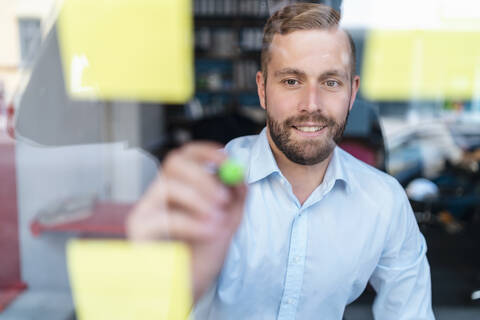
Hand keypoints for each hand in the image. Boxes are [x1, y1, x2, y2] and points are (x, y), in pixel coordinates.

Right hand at [126, 142, 246, 300]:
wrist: (188, 287)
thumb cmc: (203, 254)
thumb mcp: (227, 223)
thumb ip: (236, 199)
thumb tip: (241, 175)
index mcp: (180, 186)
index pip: (186, 155)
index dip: (206, 152)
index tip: (227, 158)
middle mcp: (159, 193)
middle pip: (174, 163)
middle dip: (202, 176)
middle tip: (223, 197)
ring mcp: (146, 209)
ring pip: (167, 185)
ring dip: (199, 200)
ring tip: (217, 221)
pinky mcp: (139, 229)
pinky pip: (165, 217)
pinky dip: (192, 223)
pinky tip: (208, 233)